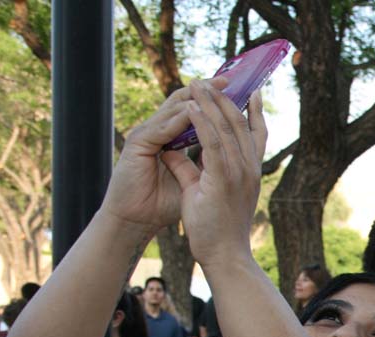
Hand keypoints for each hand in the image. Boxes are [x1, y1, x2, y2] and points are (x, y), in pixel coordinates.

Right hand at [98, 78, 225, 236]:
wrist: (135, 221)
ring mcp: (147, 135)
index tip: (239, 93)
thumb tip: (230, 157)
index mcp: (172, 139)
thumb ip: (205, 165)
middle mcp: (160, 132)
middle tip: (228, 78)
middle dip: (208, 91)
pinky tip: (193, 110)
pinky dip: (178, 118)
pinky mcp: (137, 142)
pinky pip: (162, 125)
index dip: (216, 103)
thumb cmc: (162, 205)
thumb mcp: (193, 183)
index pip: (196, 113)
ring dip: (193, 96)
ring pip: (173, 108)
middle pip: (184, 103)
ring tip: (212, 86)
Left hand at [162, 83, 267, 267]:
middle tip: (211, 80)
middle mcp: (249, 170)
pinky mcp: (223, 181)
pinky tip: (191, 108)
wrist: (224, 256)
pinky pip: (212, 144)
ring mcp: (239, 175)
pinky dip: (201, 123)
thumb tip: (172, 152)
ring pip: (226, 129)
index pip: (256, 135)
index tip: (249, 91)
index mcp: (250, 173)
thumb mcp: (203, 193)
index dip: (253, 111)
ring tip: (197, 85)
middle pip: (240, 124)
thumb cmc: (216, 231)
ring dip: (211, 104)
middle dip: (226, 99)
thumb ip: (190, 170)